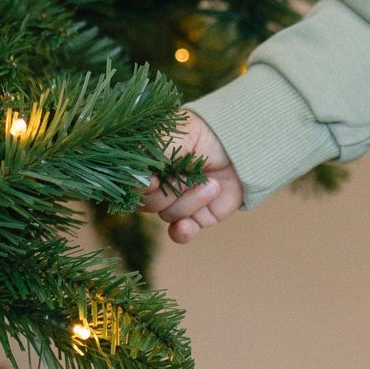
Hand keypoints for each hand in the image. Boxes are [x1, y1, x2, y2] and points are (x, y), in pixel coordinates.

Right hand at [139, 108, 245, 242]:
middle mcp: (159, 186)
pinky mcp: (195, 217)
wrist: (238, 143)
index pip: (131, 186)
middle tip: (187, 175)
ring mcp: (177, 202)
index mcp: (147, 167)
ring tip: (210, 183)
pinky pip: (179, 233)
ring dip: (190, 200)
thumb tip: (135, 182)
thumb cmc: (198, 134)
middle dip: (169, 191)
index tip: (153, 181)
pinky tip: (187, 226)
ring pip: (168, 215)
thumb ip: (144, 157)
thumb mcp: (166, 138)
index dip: (140, 187)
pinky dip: (182, 231)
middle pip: (148, 204)